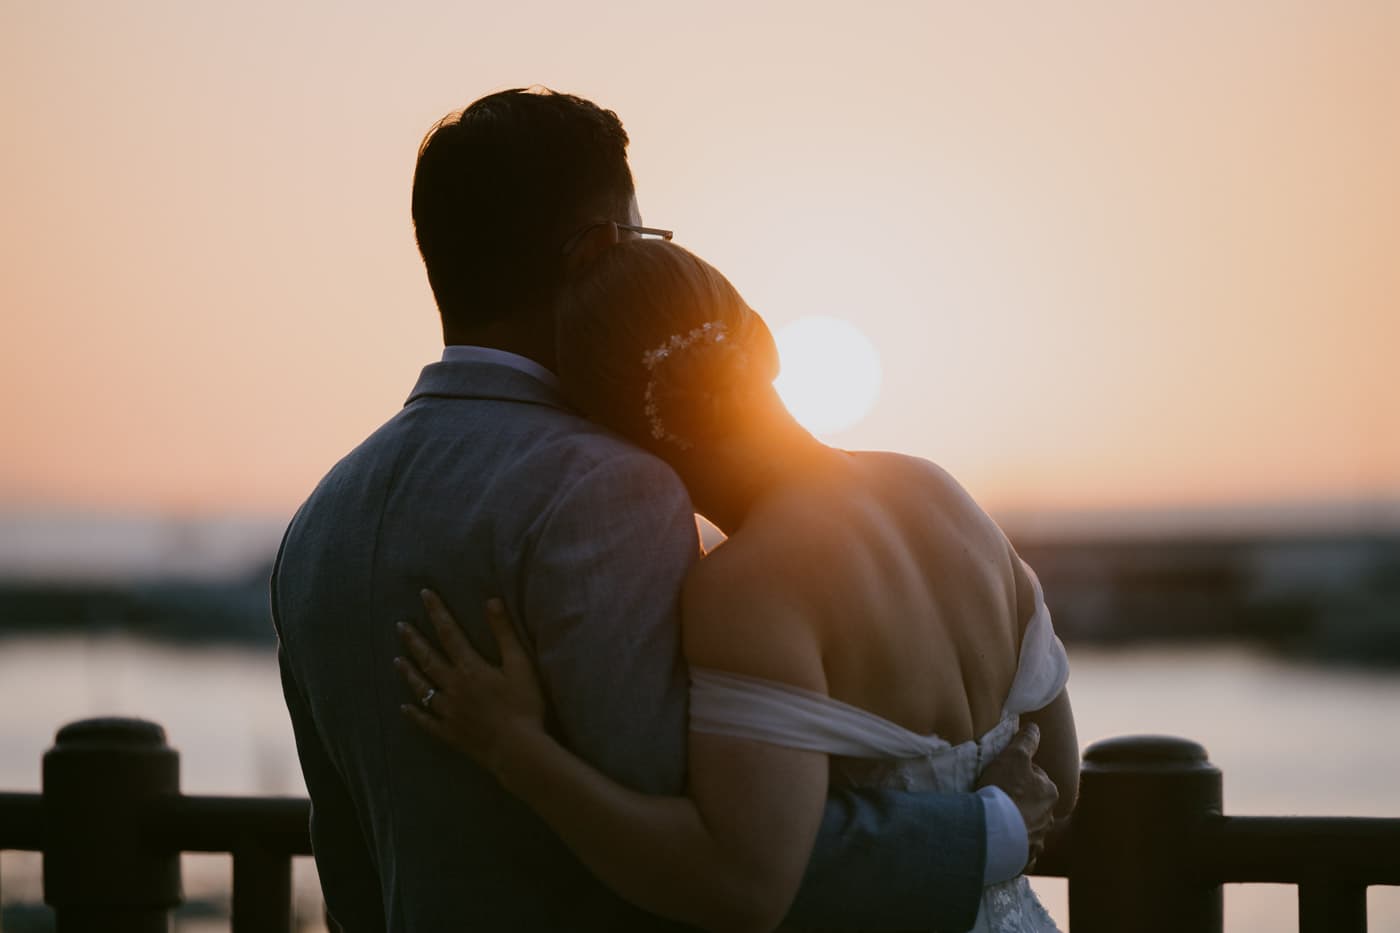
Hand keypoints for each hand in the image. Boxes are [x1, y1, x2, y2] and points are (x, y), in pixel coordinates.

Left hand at [394, 591, 547, 777]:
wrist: (517, 749)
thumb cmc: (524, 705)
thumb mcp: (519, 664)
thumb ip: (504, 633)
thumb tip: (491, 601)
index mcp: (470, 668)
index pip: (449, 633)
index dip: (436, 612)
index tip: (424, 595)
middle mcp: (452, 687)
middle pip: (428, 659)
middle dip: (414, 640)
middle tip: (399, 626)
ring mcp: (448, 712)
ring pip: (422, 688)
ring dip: (409, 673)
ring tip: (397, 660)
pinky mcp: (449, 733)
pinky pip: (426, 721)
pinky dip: (414, 713)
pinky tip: (404, 707)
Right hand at [975, 722, 1057, 869]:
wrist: (993, 830)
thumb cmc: (1004, 789)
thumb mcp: (1013, 756)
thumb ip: (1026, 741)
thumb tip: (1035, 727)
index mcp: (1049, 792)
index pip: (1036, 778)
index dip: (1018, 775)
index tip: (1002, 777)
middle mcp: (1049, 817)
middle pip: (1034, 804)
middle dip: (1021, 802)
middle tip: (998, 798)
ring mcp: (1038, 840)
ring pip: (1029, 828)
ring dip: (1017, 825)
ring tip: (996, 820)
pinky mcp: (1026, 859)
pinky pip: (1021, 852)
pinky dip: (1014, 848)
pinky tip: (1000, 842)